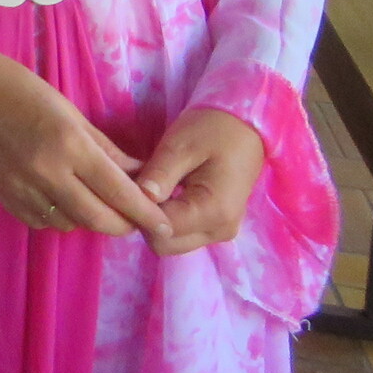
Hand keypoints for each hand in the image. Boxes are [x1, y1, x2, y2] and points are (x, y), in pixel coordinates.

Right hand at [0, 30, 172, 243]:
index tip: (166, 226)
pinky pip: (44, 222)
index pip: (121, 193)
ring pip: (72, 225)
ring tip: (96, 201)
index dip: (148, 215)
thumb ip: (107, 149)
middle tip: (136, 218)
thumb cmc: (21, 88)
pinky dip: (61, 217)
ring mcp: (23, 189)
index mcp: (70, 145)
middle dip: (125, 225)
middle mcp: (48, 173)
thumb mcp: (71, 111)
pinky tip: (62, 198)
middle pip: (100, 220)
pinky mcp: (5, 198)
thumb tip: (140, 175)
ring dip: (91, 219)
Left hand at [134, 108, 265, 256]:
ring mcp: (219, 232)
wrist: (245, 128)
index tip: (128, 187)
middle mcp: (220, 231)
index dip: (138, 212)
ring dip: (154, 219)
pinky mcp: (214, 227)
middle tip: (137, 185)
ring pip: (171, 241)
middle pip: (165, 243)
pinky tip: (161, 192)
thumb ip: (160, 173)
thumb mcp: (181, 145)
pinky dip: (166, 218)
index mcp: (214, 212)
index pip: (161, 231)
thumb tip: (138, 197)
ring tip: (150, 185)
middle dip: (144, 219)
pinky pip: (181, 233)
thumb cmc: (213, 130)